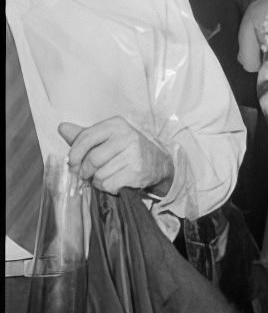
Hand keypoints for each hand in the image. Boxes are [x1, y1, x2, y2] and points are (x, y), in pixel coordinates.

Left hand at [58, 119, 174, 195]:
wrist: (160, 162)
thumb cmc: (128, 149)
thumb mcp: (109, 137)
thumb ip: (86, 135)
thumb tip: (62, 128)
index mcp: (117, 125)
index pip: (87, 137)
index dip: (74, 153)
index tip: (71, 162)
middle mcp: (127, 137)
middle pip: (92, 159)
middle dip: (85, 170)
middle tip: (86, 174)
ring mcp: (134, 155)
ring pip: (99, 174)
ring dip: (97, 180)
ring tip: (105, 177)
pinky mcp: (137, 172)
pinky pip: (109, 184)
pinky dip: (107, 187)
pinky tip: (114, 182)